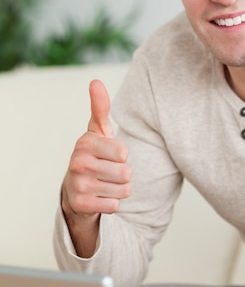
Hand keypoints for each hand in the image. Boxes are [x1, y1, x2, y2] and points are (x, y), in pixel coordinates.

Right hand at [61, 79, 131, 255]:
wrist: (75, 190)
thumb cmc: (94, 156)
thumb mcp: (98, 132)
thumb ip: (100, 107)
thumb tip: (95, 81)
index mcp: (85, 143)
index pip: (124, 152)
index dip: (122, 157)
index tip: (109, 156)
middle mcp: (78, 163)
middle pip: (125, 173)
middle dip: (123, 175)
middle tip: (108, 173)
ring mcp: (77, 184)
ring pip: (123, 190)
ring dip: (119, 190)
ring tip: (104, 184)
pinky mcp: (80, 204)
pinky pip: (115, 205)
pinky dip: (112, 203)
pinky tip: (99, 197)